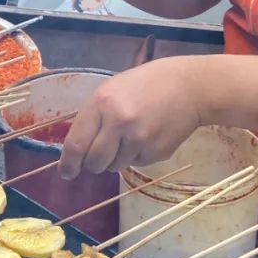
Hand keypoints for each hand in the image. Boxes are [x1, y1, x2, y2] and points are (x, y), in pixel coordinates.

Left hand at [59, 59, 205, 178]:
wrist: (191, 87)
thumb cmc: (147, 84)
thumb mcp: (112, 89)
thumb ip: (93, 116)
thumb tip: (75, 149)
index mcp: (102, 103)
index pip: (76, 144)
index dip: (68, 163)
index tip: (66, 172)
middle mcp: (119, 123)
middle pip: (94, 162)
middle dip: (92, 164)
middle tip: (97, 157)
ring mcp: (139, 140)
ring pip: (114, 166)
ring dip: (115, 159)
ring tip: (129, 136)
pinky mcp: (156, 153)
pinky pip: (136, 164)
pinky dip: (136, 156)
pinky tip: (147, 136)